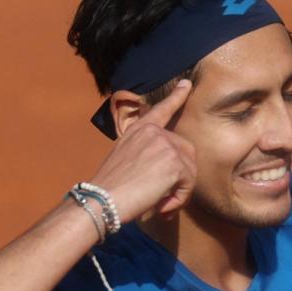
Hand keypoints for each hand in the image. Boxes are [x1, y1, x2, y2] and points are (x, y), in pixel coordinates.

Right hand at [89, 80, 196, 222]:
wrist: (101, 201)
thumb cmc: (110, 189)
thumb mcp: (125, 159)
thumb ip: (146, 155)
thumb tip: (169, 172)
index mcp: (139, 130)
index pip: (161, 110)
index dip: (177, 97)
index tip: (187, 83)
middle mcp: (154, 132)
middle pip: (186, 152)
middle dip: (181, 177)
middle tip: (164, 198)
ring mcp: (165, 145)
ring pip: (190, 170)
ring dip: (179, 192)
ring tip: (160, 204)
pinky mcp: (175, 163)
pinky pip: (188, 185)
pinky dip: (178, 200)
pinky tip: (162, 207)